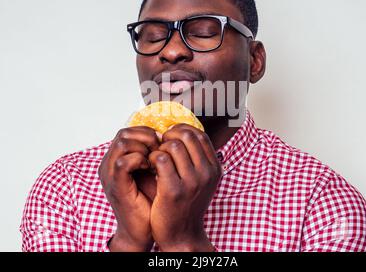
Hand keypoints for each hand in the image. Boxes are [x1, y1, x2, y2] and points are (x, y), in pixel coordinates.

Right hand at [98, 126, 158, 250]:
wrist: (140, 230)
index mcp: (117, 159)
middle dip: (146, 137)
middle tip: (160, 149)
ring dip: (144, 147)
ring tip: (156, 158)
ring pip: (122, 143)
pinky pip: (123, 162)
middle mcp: (109, 164)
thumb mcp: (152, 172)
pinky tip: (151, 168)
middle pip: (124, 133)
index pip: (128, 131)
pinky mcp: (115, 185)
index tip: (162, 143)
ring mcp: (110, 174)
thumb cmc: (149, 202)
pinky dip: (140, 160)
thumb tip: (170, 137)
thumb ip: (154, 154)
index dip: (147, 133)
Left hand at [148, 124, 221, 251]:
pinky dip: (152, 159)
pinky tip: (151, 168)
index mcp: (214, 168)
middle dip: (169, 137)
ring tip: (155, 160)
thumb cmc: (187, 204)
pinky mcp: (174, 190)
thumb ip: (197, 159)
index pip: (200, 135)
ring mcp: (192, 182)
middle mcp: (206, 173)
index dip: (182, 130)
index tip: (170, 137)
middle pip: (187, 136)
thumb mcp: (201, 181)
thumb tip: (184, 133)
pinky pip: (161, 159)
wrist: (182, 235)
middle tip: (160, 147)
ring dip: (160, 149)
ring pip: (173, 146)